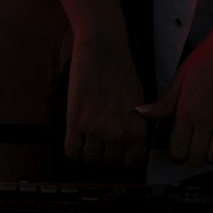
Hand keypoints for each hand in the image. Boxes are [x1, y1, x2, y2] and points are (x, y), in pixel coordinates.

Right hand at [65, 28, 149, 171]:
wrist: (103, 49)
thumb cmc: (123, 70)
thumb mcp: (141, 101)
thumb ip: (137, 125)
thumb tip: (131, 142)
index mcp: (137, 130)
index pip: (132, 162)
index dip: (124, 159)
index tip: (119, 154)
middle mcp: (118, 134)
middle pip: (109, 163)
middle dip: (106, 155)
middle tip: (102, 143)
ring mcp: (95, 130)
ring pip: (89, 160)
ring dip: (88, 152)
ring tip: (87, 139)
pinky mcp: (75, 123)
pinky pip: (71, 151)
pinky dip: (72, 147)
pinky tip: (75, 136)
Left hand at [136, 12, 212, 167]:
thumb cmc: (208, 58)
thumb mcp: (181, 77)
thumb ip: (164, 102)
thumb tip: (141, 114)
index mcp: (187, 111)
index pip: (177, 152)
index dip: (175, 154)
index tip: (177, 148)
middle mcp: (207, 121)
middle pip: (195, 159)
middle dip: (191, 156)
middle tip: (192, 145)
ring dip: (210, 156)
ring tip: (208, 144)